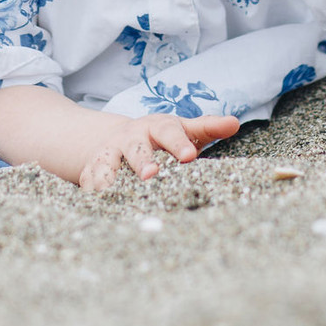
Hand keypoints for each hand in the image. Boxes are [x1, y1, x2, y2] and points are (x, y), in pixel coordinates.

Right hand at [77, 113, 239, 190]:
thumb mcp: (181, 129)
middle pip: (136, 147)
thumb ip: (207, 127)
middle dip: (142, 160)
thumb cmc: (158, 137)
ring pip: (107, 164)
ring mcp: (109, 153)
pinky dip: (91, 191)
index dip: (178, 143)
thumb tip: (235, 122)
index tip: (189, 156)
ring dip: (110, 176)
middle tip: (151, 175)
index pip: (169, 131)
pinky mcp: (92, 169)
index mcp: (156, 127)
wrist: (113, 138)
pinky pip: (90, 180)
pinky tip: (95, 202)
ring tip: (112, 189)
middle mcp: (130, 137)